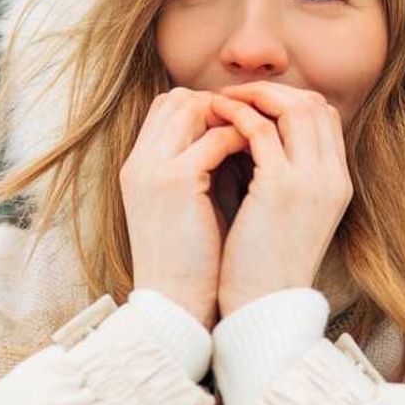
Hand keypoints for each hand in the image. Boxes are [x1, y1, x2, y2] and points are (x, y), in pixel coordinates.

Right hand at [119, 87, 248, 328]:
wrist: (175, 305)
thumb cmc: (192, 263)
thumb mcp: (191, 206)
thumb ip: (204, 170)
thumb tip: (242, 141)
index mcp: (139, 167)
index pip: (167, 106)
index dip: (206, 106)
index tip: (242, 123)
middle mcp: (140, 161)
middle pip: (176, 98)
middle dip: (222, 105)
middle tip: (258, 123)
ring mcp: (153, 168)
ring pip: (192, 107)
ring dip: (233, 116)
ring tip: (263, 134)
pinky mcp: (174, 182)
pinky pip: (214, 138)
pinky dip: (243, 138)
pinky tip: (265, 154)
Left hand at [207, 82, 352, 317]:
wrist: (263, 308)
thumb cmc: (264, 266)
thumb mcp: (289, 215)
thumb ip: (284, 176)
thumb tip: (256, 139)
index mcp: (337, 183)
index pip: (324, 116)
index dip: (288, 100)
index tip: (253, 102)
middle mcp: (332, 177)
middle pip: (313, 103)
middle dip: (270, 90)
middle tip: (233, 93)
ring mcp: (311, 181)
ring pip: (292, 107)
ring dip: (252, 97)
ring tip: (220, 101)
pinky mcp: (281, 188)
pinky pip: (260, 129)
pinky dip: (237, 116)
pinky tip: (216, 119)